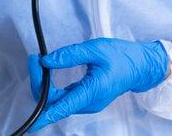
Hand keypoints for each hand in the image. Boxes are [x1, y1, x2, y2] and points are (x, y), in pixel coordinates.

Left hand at [27, 38, 169, 130]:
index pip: (64, 107)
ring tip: (38, 62)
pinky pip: (63, 97)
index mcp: (92, 92)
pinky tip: (46, 71)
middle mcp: (89, 102)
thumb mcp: (95, 49)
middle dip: (40, 82)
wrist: (139, 66)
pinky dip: (52, 86)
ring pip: (58, 100)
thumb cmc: (121, 57)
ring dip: (44, 84)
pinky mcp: (86, 98)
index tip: (32, 123)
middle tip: (35, 59)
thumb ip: (70, 55)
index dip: (46, 115)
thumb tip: (46, 61)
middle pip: (55, 101)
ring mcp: (87, 102)